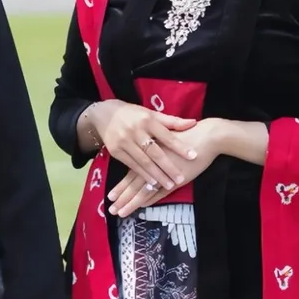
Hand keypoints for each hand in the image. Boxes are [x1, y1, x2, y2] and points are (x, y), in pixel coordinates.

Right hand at [83, 100, 198, 191]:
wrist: (104, 115)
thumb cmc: (133, 115)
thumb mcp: (151, 114)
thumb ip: (172, 121)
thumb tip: (193, 123)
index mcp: (147, 120)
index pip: (167, 135)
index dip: (180, 146)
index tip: (193, 156)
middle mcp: (135, 130)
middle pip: (155, 152)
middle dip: (168, 167)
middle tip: (180, 179)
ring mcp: (124, 141)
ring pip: (143, 161)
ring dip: (157, 175)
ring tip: (169, 185)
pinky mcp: (115, 151)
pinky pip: (132, 166)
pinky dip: (142, 175)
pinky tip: (152, 183)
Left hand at [107, 118, 269, 216]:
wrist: (206, 136)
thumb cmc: (187, 137)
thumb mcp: (166, 142)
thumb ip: (156, 154)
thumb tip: (147, 165)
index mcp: (148, 154)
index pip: (131, 174)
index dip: (121, 187)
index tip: (110, 197)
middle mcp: (152, 164)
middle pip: (133, 183)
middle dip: (122, 197)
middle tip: (110, 209)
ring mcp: (162, 172)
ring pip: (142, 190)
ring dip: (131, 202)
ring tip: (120, 213)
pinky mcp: (174, 178)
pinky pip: (158, 190)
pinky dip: (149, 199)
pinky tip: (140, 206)